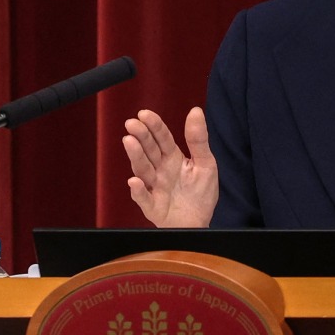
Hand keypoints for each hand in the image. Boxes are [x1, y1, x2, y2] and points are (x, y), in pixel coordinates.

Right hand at [122, 107, 217, 227]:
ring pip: (142, 170)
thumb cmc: (200, 193)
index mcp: (172, 158)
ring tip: (129, 141)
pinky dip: (138, 191)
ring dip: (135, 156)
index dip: (154, 125)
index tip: (144, 114)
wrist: (199, 223)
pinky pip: (143, 198)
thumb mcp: (206, 163)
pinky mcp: (152, 206)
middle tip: (131, 123)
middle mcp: (160, 170)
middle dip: (140, 136)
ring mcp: (154, 187)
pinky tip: (135, 182)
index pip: (162, 138)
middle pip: (149, 150)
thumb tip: (195, 110)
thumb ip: (198, 139)